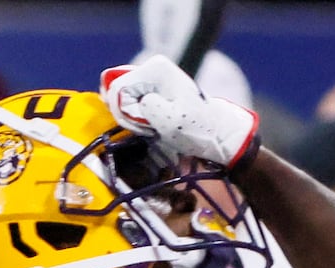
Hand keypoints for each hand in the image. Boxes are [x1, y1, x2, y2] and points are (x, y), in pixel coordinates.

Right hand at [100, 53, 258, 169]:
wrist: (218, 133)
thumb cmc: (198, 129)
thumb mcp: (169, 122)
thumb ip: (142, 107)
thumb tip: (122, 97)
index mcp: (155, 69)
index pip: (117, 88)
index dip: (124, 112)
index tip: (145, 127)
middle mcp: (151, 67)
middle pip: (115, 89)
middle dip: (126, 113)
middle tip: (149, 129)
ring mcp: (150, 77)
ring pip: (120, 96)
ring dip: (130, 116)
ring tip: (152, 127)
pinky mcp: (151, 88)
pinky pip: (128, 100)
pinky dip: (134, 115)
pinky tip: (149, 124)